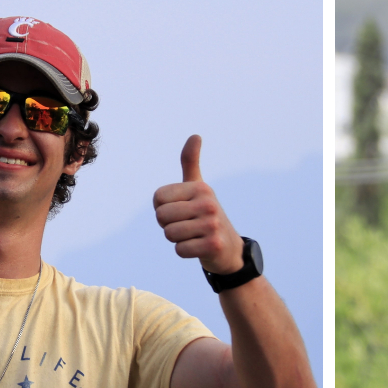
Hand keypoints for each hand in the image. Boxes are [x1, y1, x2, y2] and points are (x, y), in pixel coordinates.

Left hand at [153, 135, 244, 273]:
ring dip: (177, 239)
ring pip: (169, 234)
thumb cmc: (205, 216)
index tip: (180, 211)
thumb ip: (191, 163)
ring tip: (193, 236)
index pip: (158, 199)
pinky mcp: (214, 245)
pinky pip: (180, 250)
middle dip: (168, 225)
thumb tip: (195, 135)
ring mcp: (213, 225)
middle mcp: (209, 203)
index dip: (162, 208)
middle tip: (186, 226)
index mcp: (201, 188)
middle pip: (162, 216)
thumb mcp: (198, 188)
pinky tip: (199, 247)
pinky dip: (185, 251)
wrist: (229, 249)